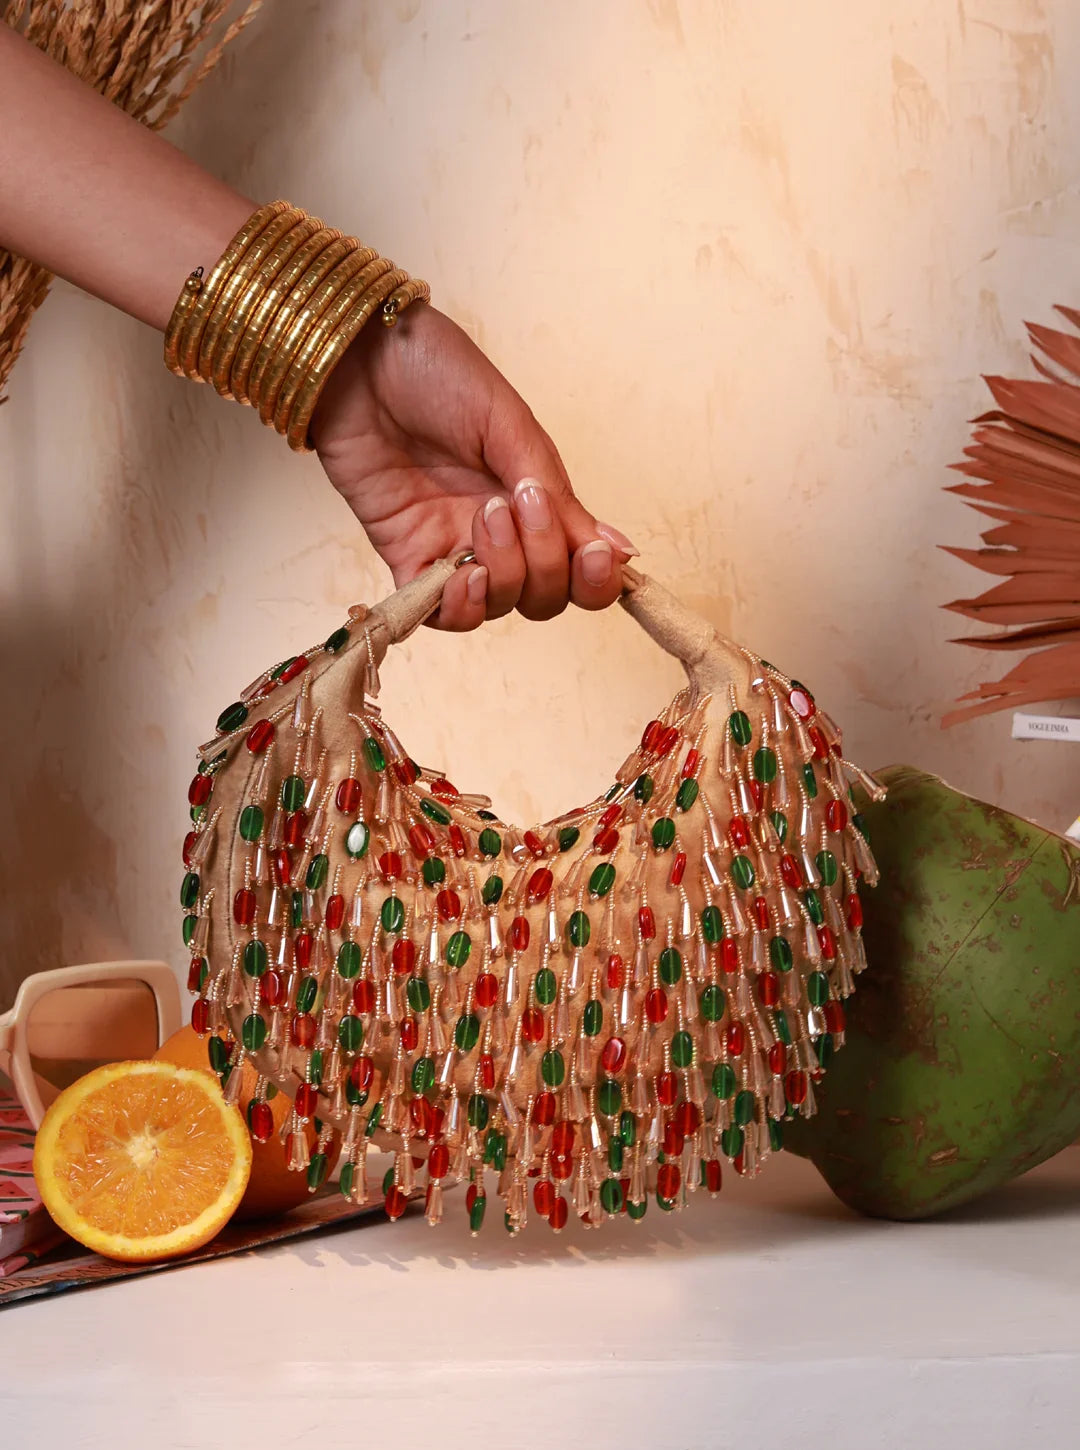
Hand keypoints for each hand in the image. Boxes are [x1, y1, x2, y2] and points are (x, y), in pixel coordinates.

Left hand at [309, 304, 636, 628]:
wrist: (360, 359)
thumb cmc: (437, 373)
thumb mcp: (509, 425)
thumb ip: (557, 493)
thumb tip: (619, 550)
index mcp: (536, 499)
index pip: (580, 567)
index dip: (594, 580)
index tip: (592, 555)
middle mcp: (502, 533)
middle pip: (543, 595)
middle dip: (544, 567)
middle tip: (517, 507)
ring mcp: (454, 547)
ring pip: (497, 605)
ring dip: (502, 576)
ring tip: (483, 519)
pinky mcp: (407, 556)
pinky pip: (438, 613)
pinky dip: (456, 609)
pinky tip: (458, 578)